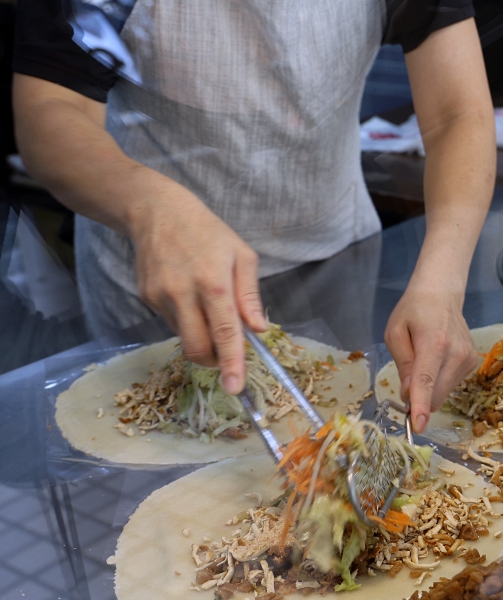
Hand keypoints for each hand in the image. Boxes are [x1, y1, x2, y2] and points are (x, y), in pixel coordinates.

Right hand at [128, 181, 267, 394]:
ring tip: (208, 308)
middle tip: (227, 352)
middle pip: (197, 348)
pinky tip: (188, 296)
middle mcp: (183, 293)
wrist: (156, 211)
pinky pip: (170, 323)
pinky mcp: (145, 297)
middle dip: (215, 360)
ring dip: (201, 337)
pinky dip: (185, 321)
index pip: (225, 332)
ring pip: (183, 338)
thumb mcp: (242, 255)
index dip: (231, 363)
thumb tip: (259, 329)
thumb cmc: (208, 232)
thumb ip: (250, 295)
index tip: (235, 388)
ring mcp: (160, 297)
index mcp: (214, 283)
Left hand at [384, 284, 479, 433]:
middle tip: (406, 383)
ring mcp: (467, 358)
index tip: (418, 426)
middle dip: (420, 399)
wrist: (442, 294)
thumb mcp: (395, 333)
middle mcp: (456, 352)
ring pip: (444, 393)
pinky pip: (451, 385)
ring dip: (430, 389)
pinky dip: (439, 382)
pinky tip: (436, 361)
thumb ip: (402, 363)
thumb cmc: (414, 311)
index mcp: (434, 343)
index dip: (421, 405)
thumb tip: (408, 393)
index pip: (426, 380)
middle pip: (437, 394)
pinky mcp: (472, 363)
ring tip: (424, 361)